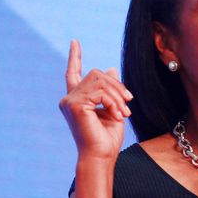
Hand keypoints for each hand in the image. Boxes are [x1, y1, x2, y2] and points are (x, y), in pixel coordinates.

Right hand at [59, 39, 132, 162]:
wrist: (102, 155)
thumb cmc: (107, 137)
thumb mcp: (113, 108)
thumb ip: (111, 89)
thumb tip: (111, 68)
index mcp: (78, 98)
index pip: (74, 72)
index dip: (75, 57)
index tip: (75, 42)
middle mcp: (69, 98)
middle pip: (96, 74)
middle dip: (117, 85)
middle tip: (128, 103)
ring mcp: (69, 100)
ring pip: (100, 81)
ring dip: (118, 95)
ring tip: (124, 112)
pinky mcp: (74, 104)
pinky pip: (100, 92)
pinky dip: (114, 102)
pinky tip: (117, 115)